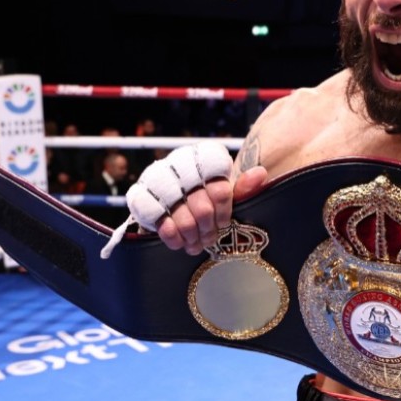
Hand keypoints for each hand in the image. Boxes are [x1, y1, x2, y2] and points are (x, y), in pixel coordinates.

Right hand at [115, 141, 243, 256]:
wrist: (174, 200)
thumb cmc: (206, 196)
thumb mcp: (227, 191)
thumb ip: (242, 187)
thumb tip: (260, 173)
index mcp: (205, 156)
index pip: (220, 188)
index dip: (224, 210)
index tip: (225, 223)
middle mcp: (180, 162)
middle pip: (202, 206)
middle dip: (209, 228)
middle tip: (211, 239)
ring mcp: (157, 177)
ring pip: (181, 217)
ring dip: (192, 235)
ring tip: (197, 244)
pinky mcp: (140, 194)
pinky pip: (158, 221)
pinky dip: (172, 236)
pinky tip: (179, 242)